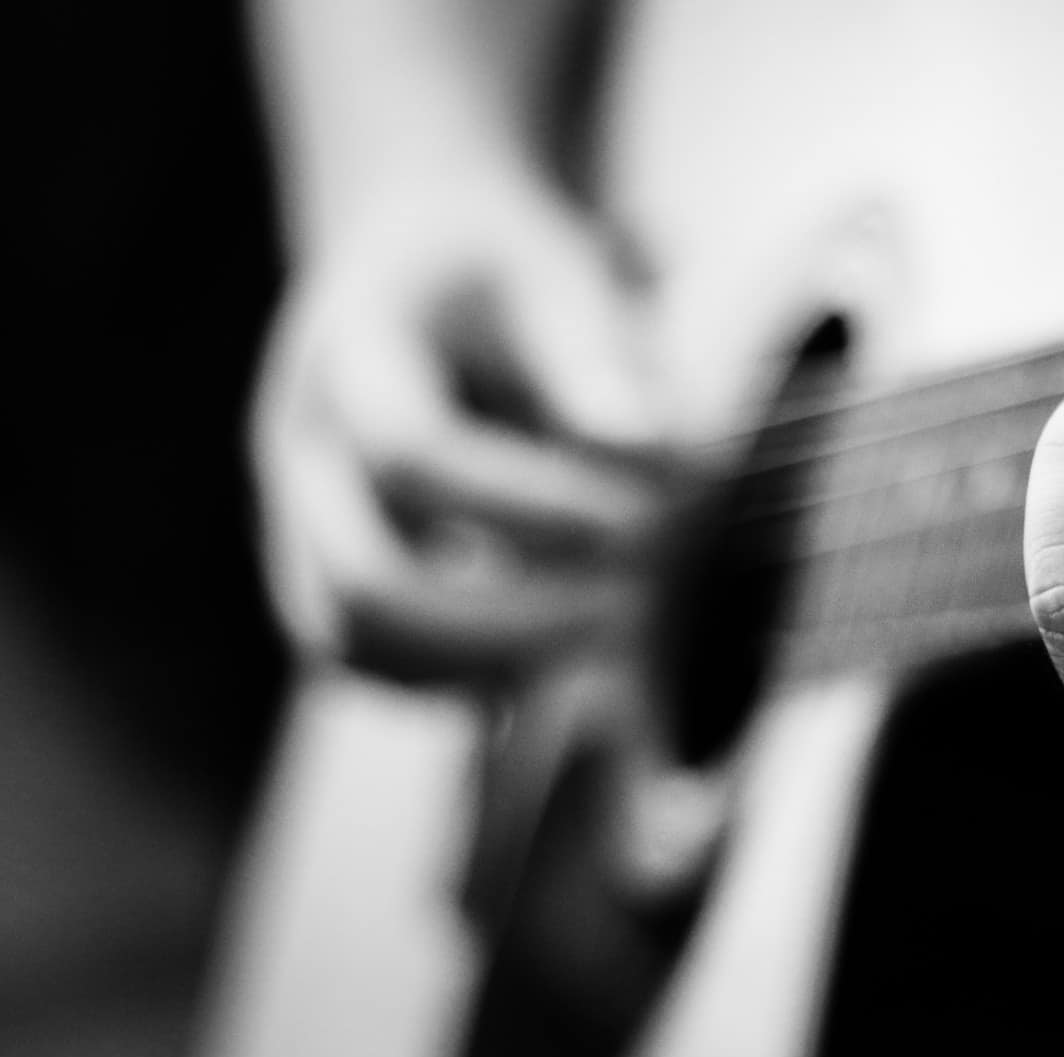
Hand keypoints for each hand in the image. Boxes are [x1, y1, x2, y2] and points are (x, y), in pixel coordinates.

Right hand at [254, 169, 726, 903]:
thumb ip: (596, 358)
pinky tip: (556, 649)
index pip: (408, 449)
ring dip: (481, 666)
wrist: (409, 255)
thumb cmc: (501, 268)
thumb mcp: (556, 273)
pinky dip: (460, 678)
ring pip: (350, 646)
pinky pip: (368, 662)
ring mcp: (295, 517)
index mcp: (352, 345)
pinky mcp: (320, 571)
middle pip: (358, 583)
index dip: (529, 506)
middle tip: (624, 608)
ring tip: (599, 636)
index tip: (636, 520)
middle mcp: (300, 443)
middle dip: (504, 623)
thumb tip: (652, 453)